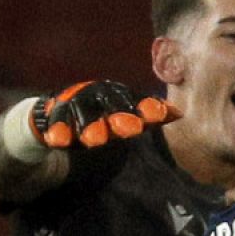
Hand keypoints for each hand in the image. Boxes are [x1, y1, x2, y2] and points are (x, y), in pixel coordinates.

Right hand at [33, 80, 177, 148]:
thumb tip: (179, 112)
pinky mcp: (55, 114)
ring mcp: (75, 103)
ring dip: (90, 127)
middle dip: (121, 116)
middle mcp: (98, 95)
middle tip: (133, 129)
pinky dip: (58, 131)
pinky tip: (60, 141)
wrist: (60, 112)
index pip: (135, 99)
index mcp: (118, 94)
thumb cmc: (103, 115)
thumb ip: (149, 114)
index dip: (147, 106)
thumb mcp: (126, 114)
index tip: (161, 115)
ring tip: (95, 141)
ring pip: (84, 114)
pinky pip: (56, 122)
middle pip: (110, 106)